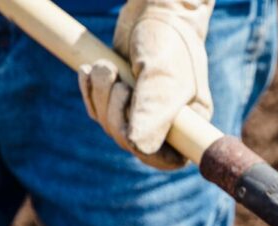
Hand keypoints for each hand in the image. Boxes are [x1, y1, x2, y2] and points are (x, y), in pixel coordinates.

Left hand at [79, 0, 214, 169]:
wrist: (155, 8)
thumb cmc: (168, 40)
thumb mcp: (163, 75)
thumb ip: (153, 112)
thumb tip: (135, 147)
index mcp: (188, 126)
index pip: (164, 159)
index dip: (142, 145)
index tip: (131, 110)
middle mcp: (167, 125)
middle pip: (129, 142)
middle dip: (113, 111)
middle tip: (114, 77)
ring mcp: (141, 113)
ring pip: (110, 126)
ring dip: (100, 96)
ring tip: (104, 66)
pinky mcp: (120, 99)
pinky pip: (98, 111)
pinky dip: (90, 91)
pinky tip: (89, 71)